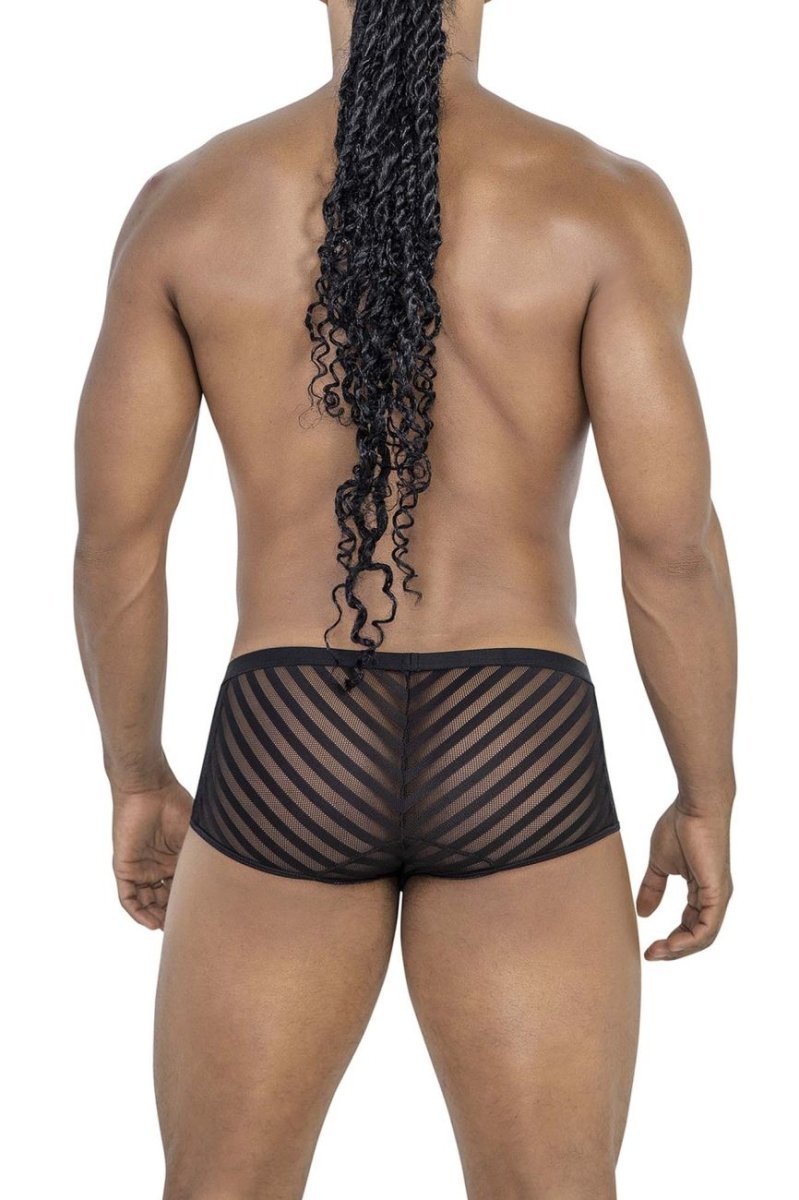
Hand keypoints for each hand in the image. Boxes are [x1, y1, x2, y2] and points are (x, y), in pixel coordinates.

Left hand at [111, 778, 192, 929]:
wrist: (150, 790)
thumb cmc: (176, 806)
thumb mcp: (195, 837)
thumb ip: (203, 857)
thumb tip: (226, 877)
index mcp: (176, 859)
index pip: (181, 889)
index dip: (187, 904)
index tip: (200, 919)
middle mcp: (158, 866)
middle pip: (164, 899)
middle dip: (172, 915)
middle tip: (184, 930)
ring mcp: (140, 868)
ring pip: (146, 902)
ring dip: (155, 918)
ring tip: (169, 930)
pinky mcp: (124, 867)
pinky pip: (128, 897)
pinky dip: (137, 912)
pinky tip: (151, 923)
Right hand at [636, 796, 733, 960]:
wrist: (695, 806)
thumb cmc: (679, 826)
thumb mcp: (660, 863)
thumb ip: (653, 887)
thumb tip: (643, 912)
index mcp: (703, 891)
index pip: (690, 926)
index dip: (671, 940)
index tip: (648, 947)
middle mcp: (714, 897)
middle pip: (697, 937)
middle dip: (673, 951)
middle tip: (650, 955)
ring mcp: (718, 896)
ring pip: (704, 937)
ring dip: (680, 950)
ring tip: (658, 952)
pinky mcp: (718, 892)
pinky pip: (708, 928)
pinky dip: (690, 940)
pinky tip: (672, 945)